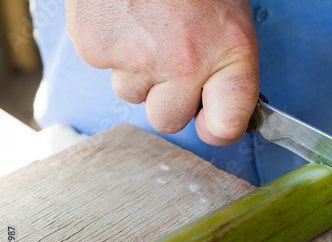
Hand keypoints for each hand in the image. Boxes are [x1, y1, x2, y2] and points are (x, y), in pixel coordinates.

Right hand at [65, 0, 258, 145]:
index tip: (210, 119)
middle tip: (172, 58)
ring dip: (139, 71)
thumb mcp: (230, 21)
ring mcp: (136, 59)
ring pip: (131, 95)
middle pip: (168, 120)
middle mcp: (184, 63)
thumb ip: (226, 71)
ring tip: (148, 27)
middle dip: (168, 98)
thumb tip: (214, 114)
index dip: (217, 127)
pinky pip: (105, 68)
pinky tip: (125, 18)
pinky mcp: (96, 48)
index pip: (227, 126)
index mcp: (227, 53)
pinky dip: (113, 48)